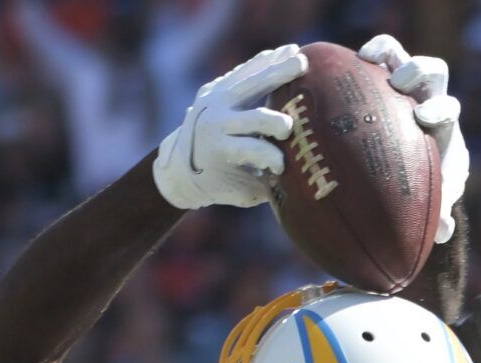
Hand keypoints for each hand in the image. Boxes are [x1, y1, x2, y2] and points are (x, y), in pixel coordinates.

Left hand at [153, 45, 308, 209]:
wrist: (179, 165)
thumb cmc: (219, 183)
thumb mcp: (240, 191)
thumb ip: (266, 187)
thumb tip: (299, 179)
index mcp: (220, 150)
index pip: (250, 151)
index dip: (271, 159)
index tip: (282, 166)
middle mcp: (215, 122)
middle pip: (253, 117)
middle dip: (275, 122)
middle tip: (291, 125)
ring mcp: (213, 101)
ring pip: (249, 82)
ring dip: (277, 72)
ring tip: (301, 60)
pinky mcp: (214, 88)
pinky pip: (244, 71)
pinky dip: (266, 62)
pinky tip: (287, 51)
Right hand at [358, 35, 466, 241]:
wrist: (408, 159)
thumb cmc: (421, 179)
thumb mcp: (429, 197)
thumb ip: (437, 214)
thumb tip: (443, 232)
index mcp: (442, 124)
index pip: (448, 107)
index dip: (439, 109)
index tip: (422, 119)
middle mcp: (425, 96)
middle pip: (434, 71)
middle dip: (418, 73)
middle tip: (398, 85)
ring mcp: (402, 82)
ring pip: (401, 55)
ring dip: (388, 55)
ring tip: (368, 62)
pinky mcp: (379, 73)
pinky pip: (376, 55)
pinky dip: (366, 54)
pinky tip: (342, 66)